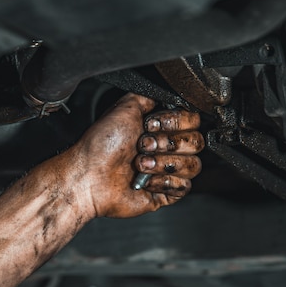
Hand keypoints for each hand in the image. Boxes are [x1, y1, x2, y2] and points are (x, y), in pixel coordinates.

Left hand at [71, 92, 203, 217]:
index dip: (175, 122)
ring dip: (163, 164)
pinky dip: (163, 182)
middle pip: (196, 143)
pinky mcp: (165, 193)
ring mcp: (166, 171)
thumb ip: (150, 96)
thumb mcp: (125, 107)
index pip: (193, 120)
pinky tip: (145, 181)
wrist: (89, 176)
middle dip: (167, 144)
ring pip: (192, 166)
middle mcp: (165, 148)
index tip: (151, 125)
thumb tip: (167, 93)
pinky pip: (184, 187)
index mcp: (160, 127)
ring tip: (140, 164)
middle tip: (142, 145)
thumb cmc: (101, 146)